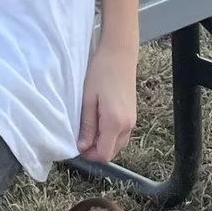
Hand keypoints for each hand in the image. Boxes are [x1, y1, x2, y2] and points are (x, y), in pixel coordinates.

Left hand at [77, 41, 137, 161]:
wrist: (119, 55)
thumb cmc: (100, 73)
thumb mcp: (88, 99)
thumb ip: (87, 125)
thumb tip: (83, 147)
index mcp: (114, 123)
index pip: (104, 154)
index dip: (90, 155)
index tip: (78, 144)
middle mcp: (127, 126)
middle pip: (112, 153)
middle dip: (96, 150)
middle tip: (82, 135)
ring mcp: (132, 121)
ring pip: (117, 146)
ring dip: (103, 143)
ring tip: (90, 127)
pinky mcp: (133, 116)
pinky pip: (122, 136)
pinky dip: (111, 136)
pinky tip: (100, 122)